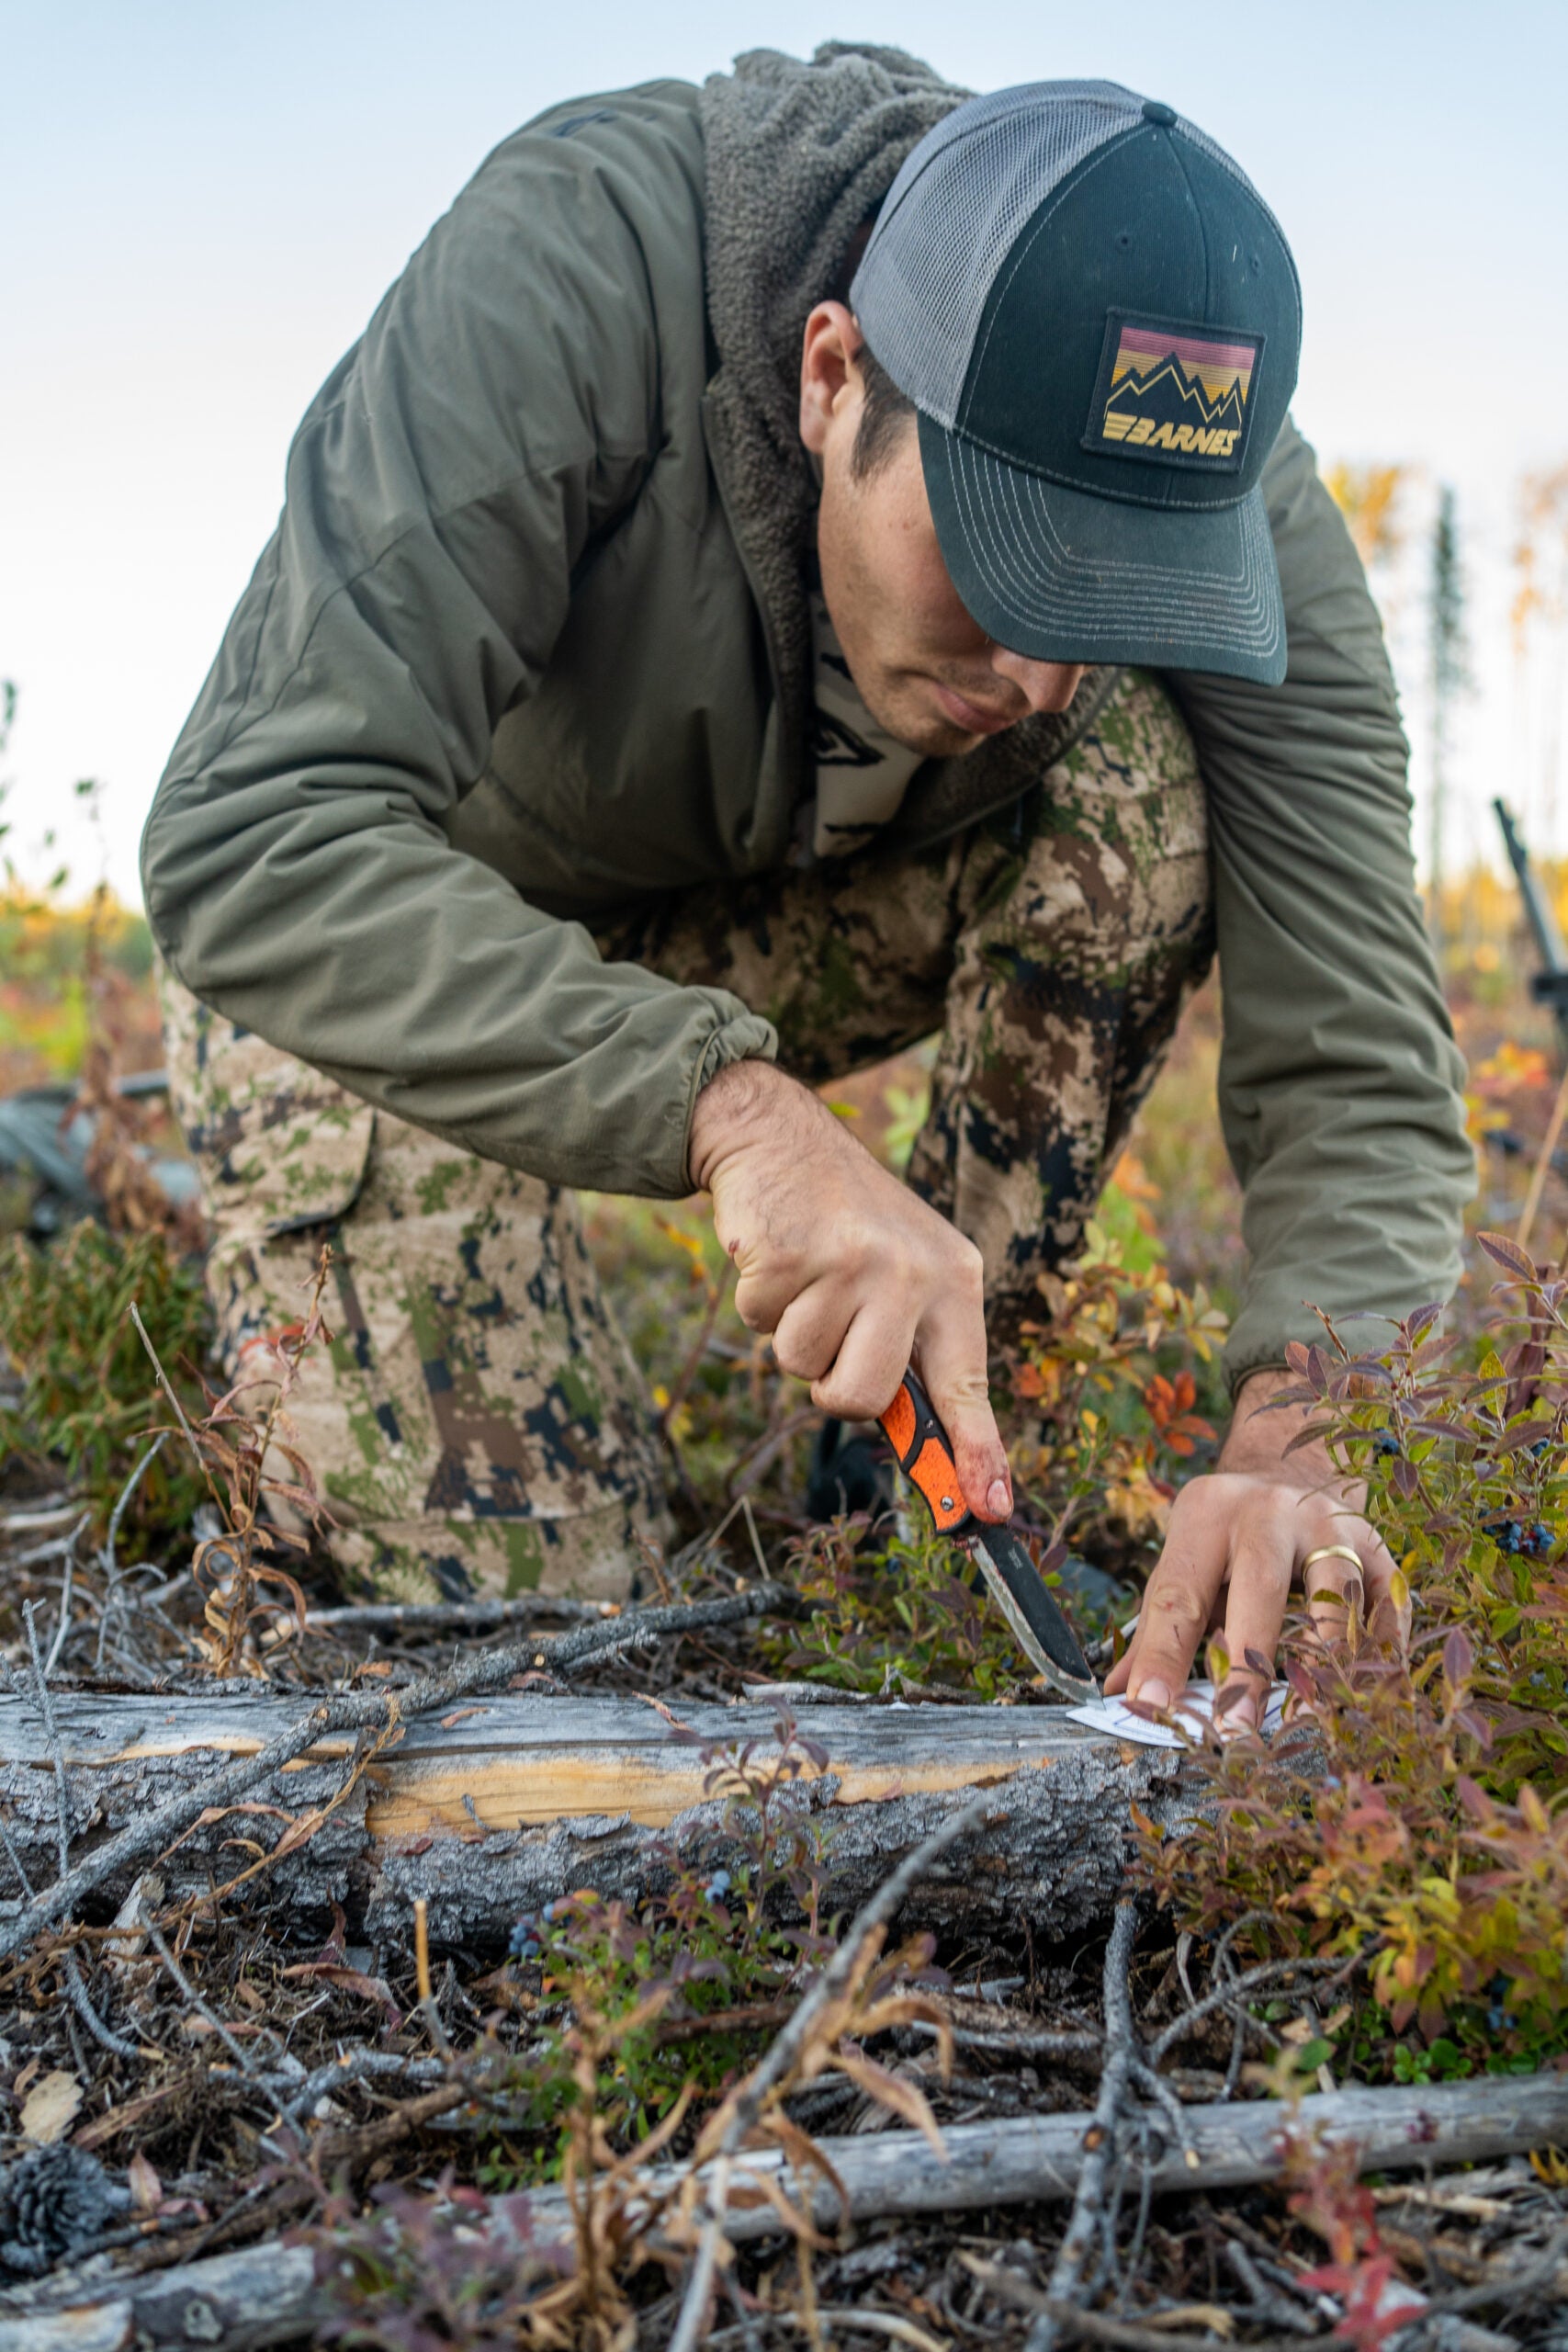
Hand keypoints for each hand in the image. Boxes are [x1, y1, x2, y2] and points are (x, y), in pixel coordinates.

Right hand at [689, 1060, 1010, 1521]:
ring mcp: (851, 1262)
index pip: (969, 1382)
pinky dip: (757, 1300)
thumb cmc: (846, 1221)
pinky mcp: (791, 1252)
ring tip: (806, 1274)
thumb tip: (923, 1444)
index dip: (977, 1452)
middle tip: (830, 1332)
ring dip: (789, 1331)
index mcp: (954, 1280)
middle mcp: (912, 1272)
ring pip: (801, 1365)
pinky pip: (760, 1324)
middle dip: (830, 1384)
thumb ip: (914, 1347)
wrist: (783, 1138)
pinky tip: (777, 1253)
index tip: (990, 1507)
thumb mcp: (905, 1269)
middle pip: (862, 1397)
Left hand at [1102, 1369, 1398, 1729]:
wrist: (1293, 1471)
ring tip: (1308, 1721)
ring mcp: (1329, 1523)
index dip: (1162, 1655)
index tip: (1148, 1708)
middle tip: (1235, 1732)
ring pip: (1333, 1592)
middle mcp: (1268, 1510)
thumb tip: (1119, 1696)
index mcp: (1206, 1514)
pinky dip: (1380, 1647)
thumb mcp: (1186, 1564)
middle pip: (1259, 1588)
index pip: (1178, 1593)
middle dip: (1247, 1664)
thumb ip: (1155, 1629)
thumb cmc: (1228, 1538)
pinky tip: (1365, 1693)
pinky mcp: (1376, 1543)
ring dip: (1323, 1661)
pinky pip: (1386, 1600)